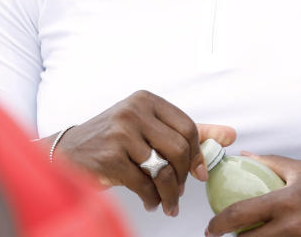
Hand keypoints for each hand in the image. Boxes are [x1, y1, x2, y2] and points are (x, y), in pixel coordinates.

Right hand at [53, 89, 235, 217]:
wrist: (69, 151)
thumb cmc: (115, 139)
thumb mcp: (150, 128)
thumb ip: (190, 132)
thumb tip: (231, 135)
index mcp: (146, 100)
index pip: (187, 127)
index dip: (197, 154)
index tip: (197, 173)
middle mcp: (133, 111)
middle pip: (178, 149)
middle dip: (183, 176)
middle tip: (179, 190)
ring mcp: (120, 132)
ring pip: (163, 169)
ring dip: (170, 193)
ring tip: (165, 200)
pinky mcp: (110, 156)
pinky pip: (145, 184)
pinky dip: (152, 198)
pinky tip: (149, 200)